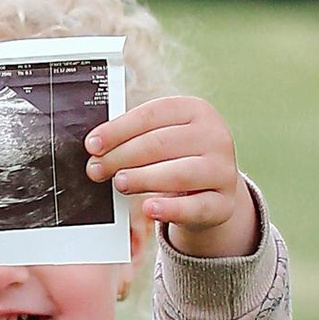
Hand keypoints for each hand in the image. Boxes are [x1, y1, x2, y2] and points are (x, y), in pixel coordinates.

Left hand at [86, 92, 257, 256]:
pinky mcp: (226, 202)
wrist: (212, 188)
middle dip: (123, 156)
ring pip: (179, 174)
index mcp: (196, 110)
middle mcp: (215, 136)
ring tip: (119, 183)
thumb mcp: (162, 139)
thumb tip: (96, 149)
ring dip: (143, 179)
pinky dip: (171, 209)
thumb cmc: (178, 157)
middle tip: (97, 169)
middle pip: (162, 144)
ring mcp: (223, 170)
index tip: (92, 145)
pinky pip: (196, 207)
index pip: (152, 114)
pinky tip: (149, 208)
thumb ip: (135, 138)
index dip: (118, 130)